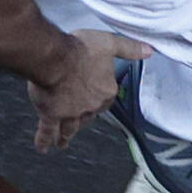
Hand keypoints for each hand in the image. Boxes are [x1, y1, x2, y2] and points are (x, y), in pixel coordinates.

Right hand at [28, 29, 150, 152]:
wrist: (56, 58)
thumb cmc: (81, 50)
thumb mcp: (110, 44)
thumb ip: (129, 49)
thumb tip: (148, 51)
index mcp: (105, 91)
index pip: (106, 100)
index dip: (100, 101)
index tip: (96, 102)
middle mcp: (90, 106)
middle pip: (88, 117)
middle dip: (82, 120)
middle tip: (76, 124)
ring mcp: (70, 113)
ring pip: (70, 128)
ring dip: (66, 135)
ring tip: (62, 142)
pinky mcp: (51, 115)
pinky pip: (48, 131)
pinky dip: (44, 140)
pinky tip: (43, 148)